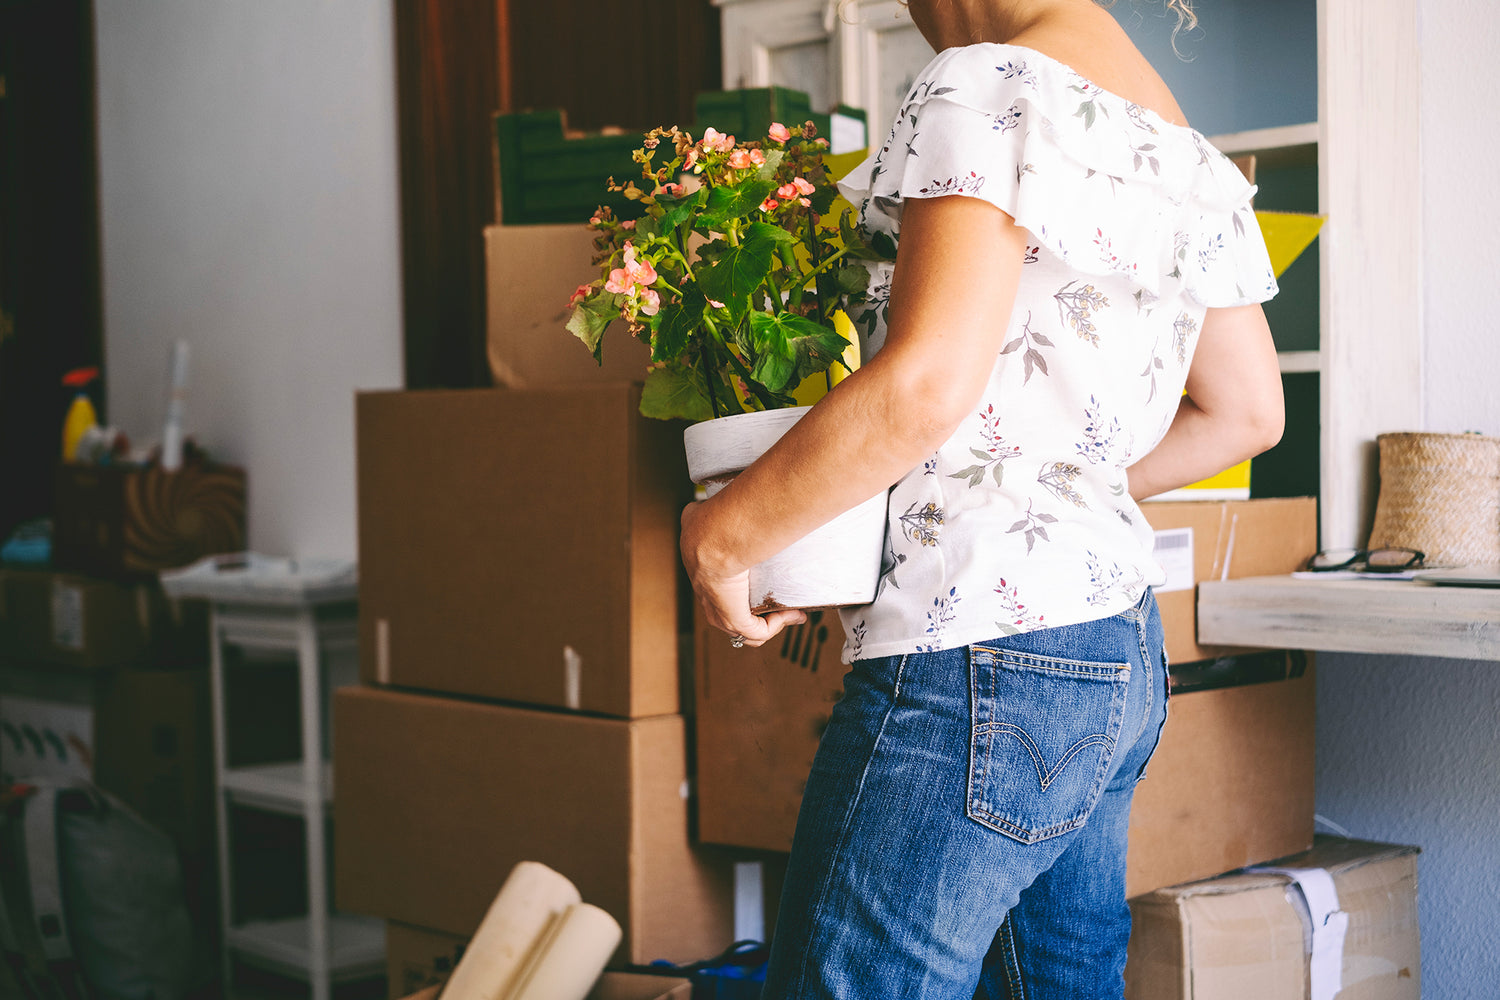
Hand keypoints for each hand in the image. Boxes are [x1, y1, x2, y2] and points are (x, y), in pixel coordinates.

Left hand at [680, 500, 806, 646]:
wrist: (718, 533)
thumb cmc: (717, 516)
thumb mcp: (702, 509)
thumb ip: (702, 508)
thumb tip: (708, 499)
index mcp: (697, 562)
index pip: (710, 582)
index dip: (734, 584)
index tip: (757, 576)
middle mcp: (703, 588)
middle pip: (723, 611)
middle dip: (750, 610)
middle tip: (775, 603)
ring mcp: (716, 607)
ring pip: (740, 627)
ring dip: (767, 622)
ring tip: (790, 614)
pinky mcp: (732, 618)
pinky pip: (755, 632)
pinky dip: (774, 625)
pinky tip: (792, 614)